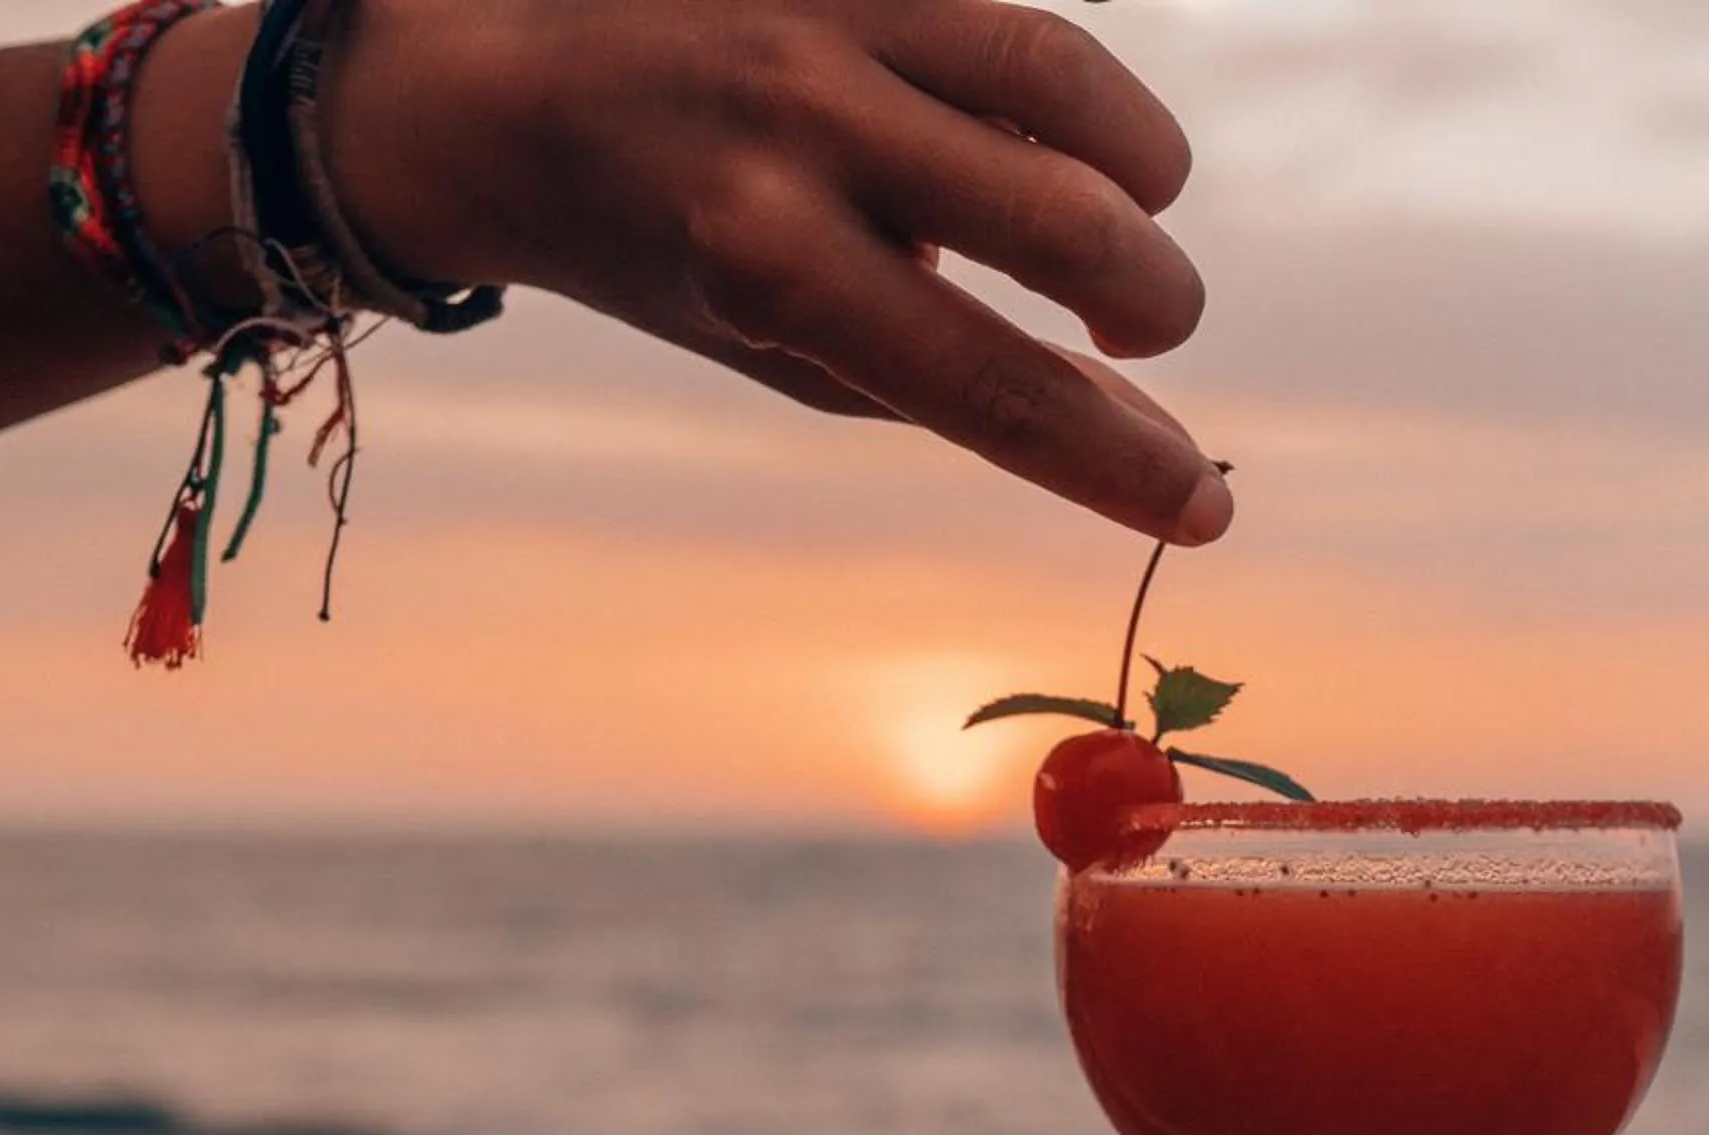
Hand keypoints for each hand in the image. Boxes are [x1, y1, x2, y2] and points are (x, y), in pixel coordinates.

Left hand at [320, 0, 1230, 541]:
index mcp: (766, 263)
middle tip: (1137, 325)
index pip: (994, 386)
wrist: (502, 82)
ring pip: (1070, 82)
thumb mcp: (793, 348)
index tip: (1206, 510)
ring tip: (1118, 210)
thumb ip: (968, 388)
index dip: (1120, 464)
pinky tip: (1040, 131)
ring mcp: (826, 7)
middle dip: (1151, 302)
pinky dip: (1068, 91)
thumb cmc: (670, 250)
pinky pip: (1018, 15)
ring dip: (1139, 171)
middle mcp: (798, 124)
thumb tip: (1157, 455)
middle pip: (1070, 225)